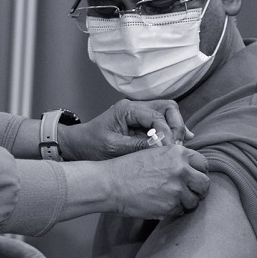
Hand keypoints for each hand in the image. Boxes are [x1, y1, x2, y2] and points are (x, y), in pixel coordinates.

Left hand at [61, 100, 193, 159]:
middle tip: (175, 147)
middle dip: (176, 126)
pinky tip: (177, 145)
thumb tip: (162, 148)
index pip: (157, 115)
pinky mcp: (142, 125)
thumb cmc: (91, 144)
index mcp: (127, 109)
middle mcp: (136, 108)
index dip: (166, 132)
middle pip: (168, 108)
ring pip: (168, 114)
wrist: (79, 145)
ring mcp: (140, 115)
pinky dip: (171, 133)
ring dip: (175, 130)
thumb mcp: (113, 147)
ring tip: (175, 148)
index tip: (169, 150)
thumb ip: (137, 146)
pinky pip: (162, 124)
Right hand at [105, 145, 209, 218]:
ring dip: (185, 202)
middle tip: (188, 193)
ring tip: (169, 200)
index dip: (199, 172)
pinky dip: (173, 210)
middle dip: (198, 190)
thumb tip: (190, 170)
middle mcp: (181, 169)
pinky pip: (181, 211)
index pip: (203, 164)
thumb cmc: (126, 169)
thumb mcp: (152, 154)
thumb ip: (173, 159)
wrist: (109, 184)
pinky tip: (159, 205)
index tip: (193, 178)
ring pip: (194, 200)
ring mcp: (178, 188)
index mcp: (177, 153)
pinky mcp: (171, 205)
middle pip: (204, 184)